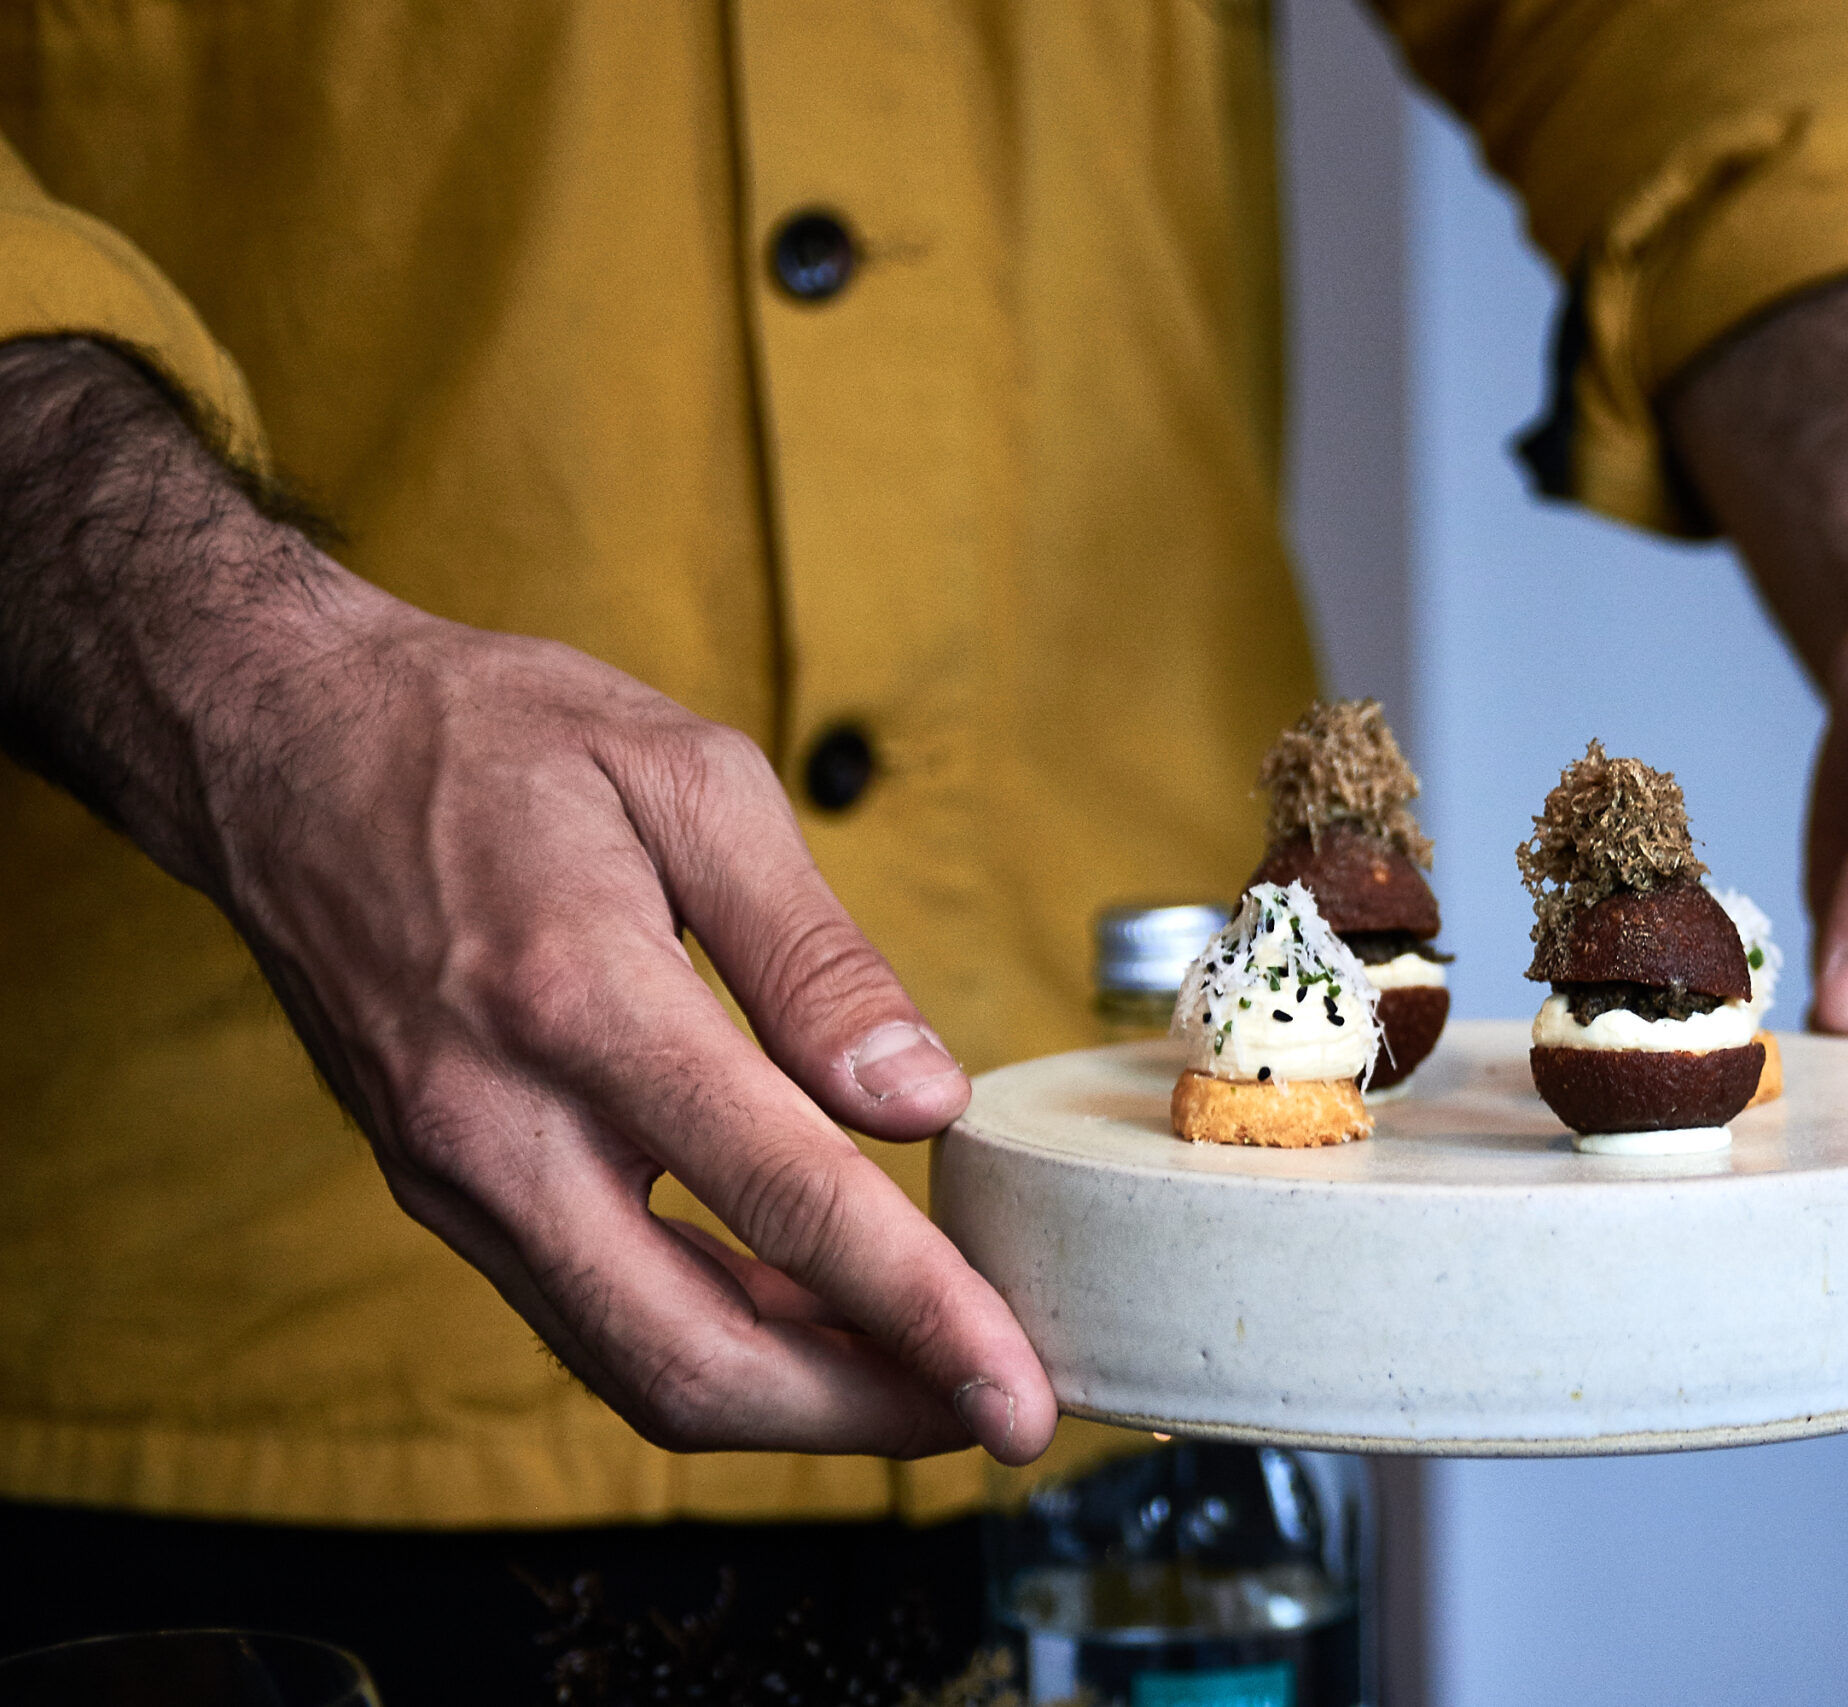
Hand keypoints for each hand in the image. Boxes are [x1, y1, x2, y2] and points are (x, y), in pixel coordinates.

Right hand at [0, 339, 1056, 1457]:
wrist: (278, 744)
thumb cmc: (494, 737)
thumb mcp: (691, 780)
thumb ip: (814, 955)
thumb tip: (921, 1101)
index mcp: (578, 999)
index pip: (782, 1198)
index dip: (919, 1311)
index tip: (1019, 1385)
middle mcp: (497, 1125)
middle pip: (693, 1358)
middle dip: (862, 1416)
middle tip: (995, 1411)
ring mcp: (453, 1176)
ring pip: (637, 1364)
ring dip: (796, 1400)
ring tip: (929, 1376)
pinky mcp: (443, 1190)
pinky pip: (595, 1314)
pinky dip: (719, 1341)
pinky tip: (814, 1311)